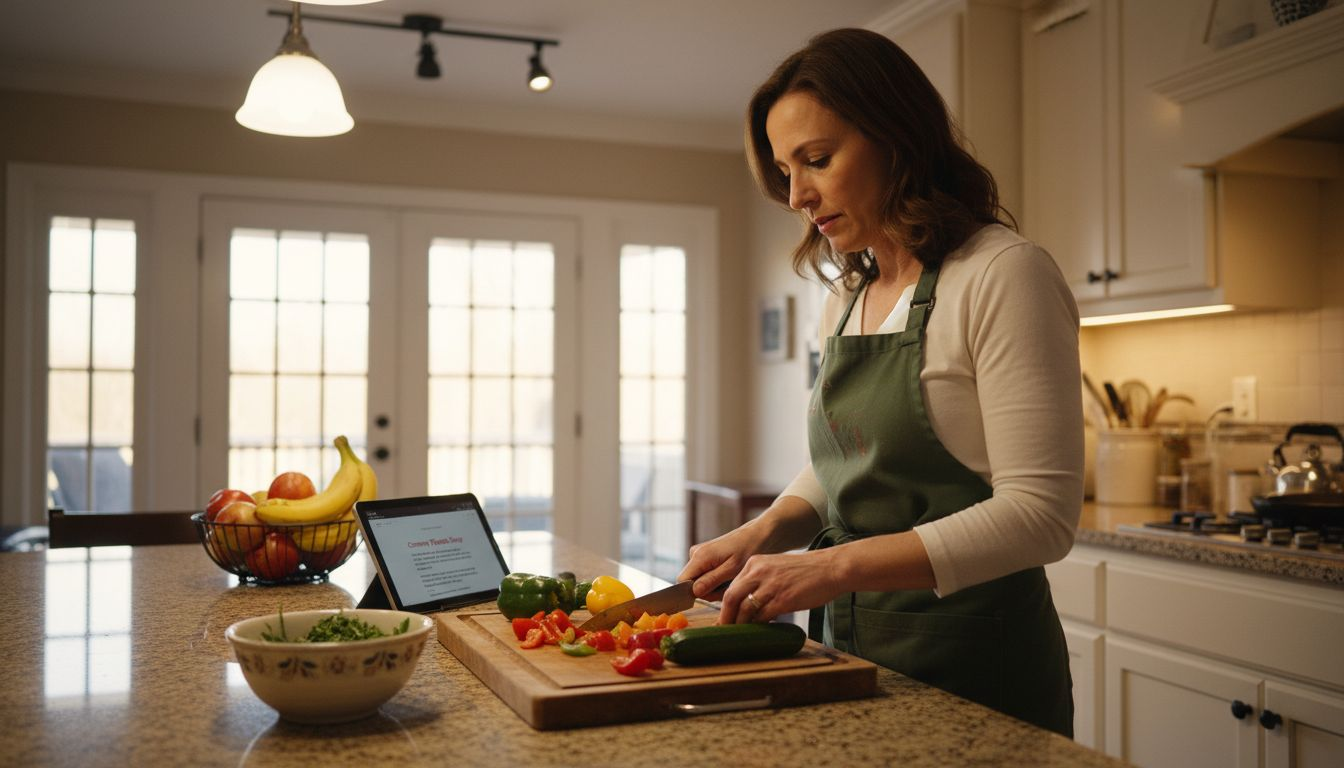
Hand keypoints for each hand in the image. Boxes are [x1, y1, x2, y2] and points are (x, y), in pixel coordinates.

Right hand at [676, 523, 769, 601]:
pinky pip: (705, 575)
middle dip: (709, 591)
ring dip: (715, 587)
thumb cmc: (748, 549)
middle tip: (729, 587)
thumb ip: (711, 580)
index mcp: (699, 556)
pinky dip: (717, 580)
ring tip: (732, 580)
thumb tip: (693, 592)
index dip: (694, 594)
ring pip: (699, 581)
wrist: (758, 535)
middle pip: (691, 584)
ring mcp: (700, 555)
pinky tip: (729, 576)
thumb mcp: (732, 569)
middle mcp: (695, 554)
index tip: (713, 594)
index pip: (682, 583)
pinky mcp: (706, 557)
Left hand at [718, 548, 841, 624]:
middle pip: (731, 598)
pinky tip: (760, 630)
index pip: (731, 587)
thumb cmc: (805, 571)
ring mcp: (771, 586)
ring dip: (741, 625)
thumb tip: (746, 604)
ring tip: (741, 634)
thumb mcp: (776, 567)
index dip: (725, 606)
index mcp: (755, 563)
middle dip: (726, 618)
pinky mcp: (783, 599)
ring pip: (744, 609)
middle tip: (725, 631)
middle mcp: (759, 572)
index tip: (723, 619)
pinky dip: (758, 626)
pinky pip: (762, 617)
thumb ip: (759, 581)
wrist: (830, 568)